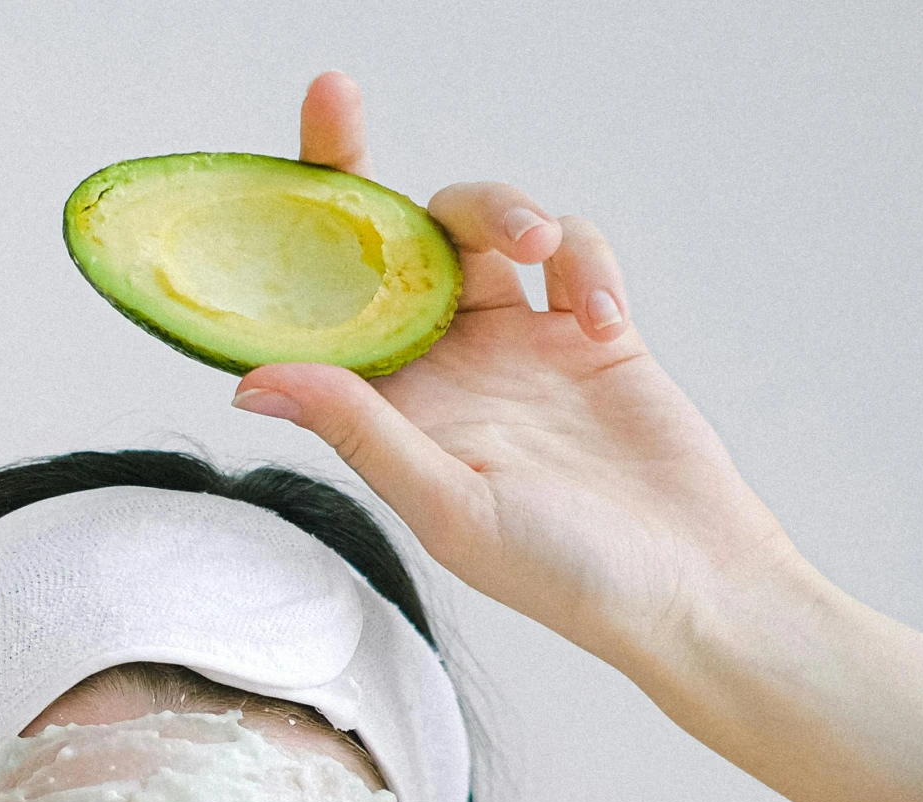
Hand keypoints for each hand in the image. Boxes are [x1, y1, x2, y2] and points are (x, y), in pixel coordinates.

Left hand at [234, 73, 799, 675]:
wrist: (684, 585)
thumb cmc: (563, 574)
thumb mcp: (449, 506)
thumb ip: (363, 432)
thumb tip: (258, 378)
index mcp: (393, 415)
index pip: (318, 313)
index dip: (282, 241)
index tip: (238, 187)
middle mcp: (444, 372)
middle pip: (388, 246)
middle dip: (361, 170)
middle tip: (335, 97)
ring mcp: (516, 346)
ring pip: (480, 227)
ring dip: (501, 208)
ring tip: (542, 246)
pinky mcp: (589, 331)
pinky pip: (572, 252)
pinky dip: (584, 261)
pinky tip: (601, 317)